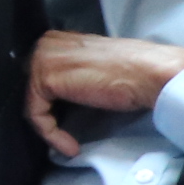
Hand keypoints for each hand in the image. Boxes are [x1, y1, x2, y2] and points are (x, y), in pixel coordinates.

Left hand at [24, 32, 183, 158]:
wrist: (152, 75)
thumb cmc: (133, 74)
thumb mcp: (95, 68)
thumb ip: (73, 72)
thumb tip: (62, 92)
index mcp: (59, 39)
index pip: (38, 75)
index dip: (49, 103)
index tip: (65, 123)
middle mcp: (46, 43)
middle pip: (31, 89)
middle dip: (47, 114)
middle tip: (65, 135)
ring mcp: (43, 57)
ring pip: (33, 103)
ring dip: (50, 129)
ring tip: (70, 143)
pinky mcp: (45, 77)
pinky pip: (35, 114)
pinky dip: (50, 134)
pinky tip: (70, 145)